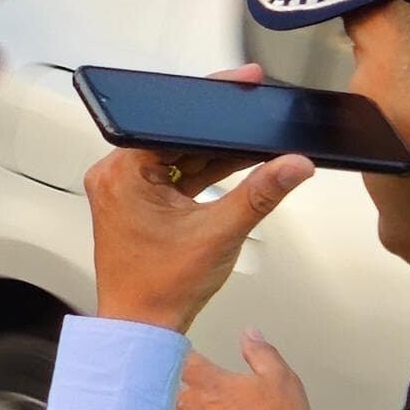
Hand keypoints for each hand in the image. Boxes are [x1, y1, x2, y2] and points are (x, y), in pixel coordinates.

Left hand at [83, 65, 316, 332]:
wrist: (142, 328)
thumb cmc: (160, 289)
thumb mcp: (221, 232)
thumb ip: (262, 192)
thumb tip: (294, 164)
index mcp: (122, 173)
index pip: (171, 119)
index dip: (212, 100)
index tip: (242, 82)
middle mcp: (116, 175)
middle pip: (177, 134)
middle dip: (220, 128)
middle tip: (255, 116)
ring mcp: (125, 189)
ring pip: (178, 153)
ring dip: (215, 151)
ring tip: (253, 147)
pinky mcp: (137, 202)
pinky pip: (174, 172)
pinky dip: (203, 171)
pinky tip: (236, 166)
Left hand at [164, 332, 315, 409]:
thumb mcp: (281, 380)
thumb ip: (261, 353)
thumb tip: (248, 332)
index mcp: (209, 382)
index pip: (185, 359)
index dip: (181, 356)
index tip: (179, 357)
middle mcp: (188, 405)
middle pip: (163, 391)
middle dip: (164, 391)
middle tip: (160, 391)